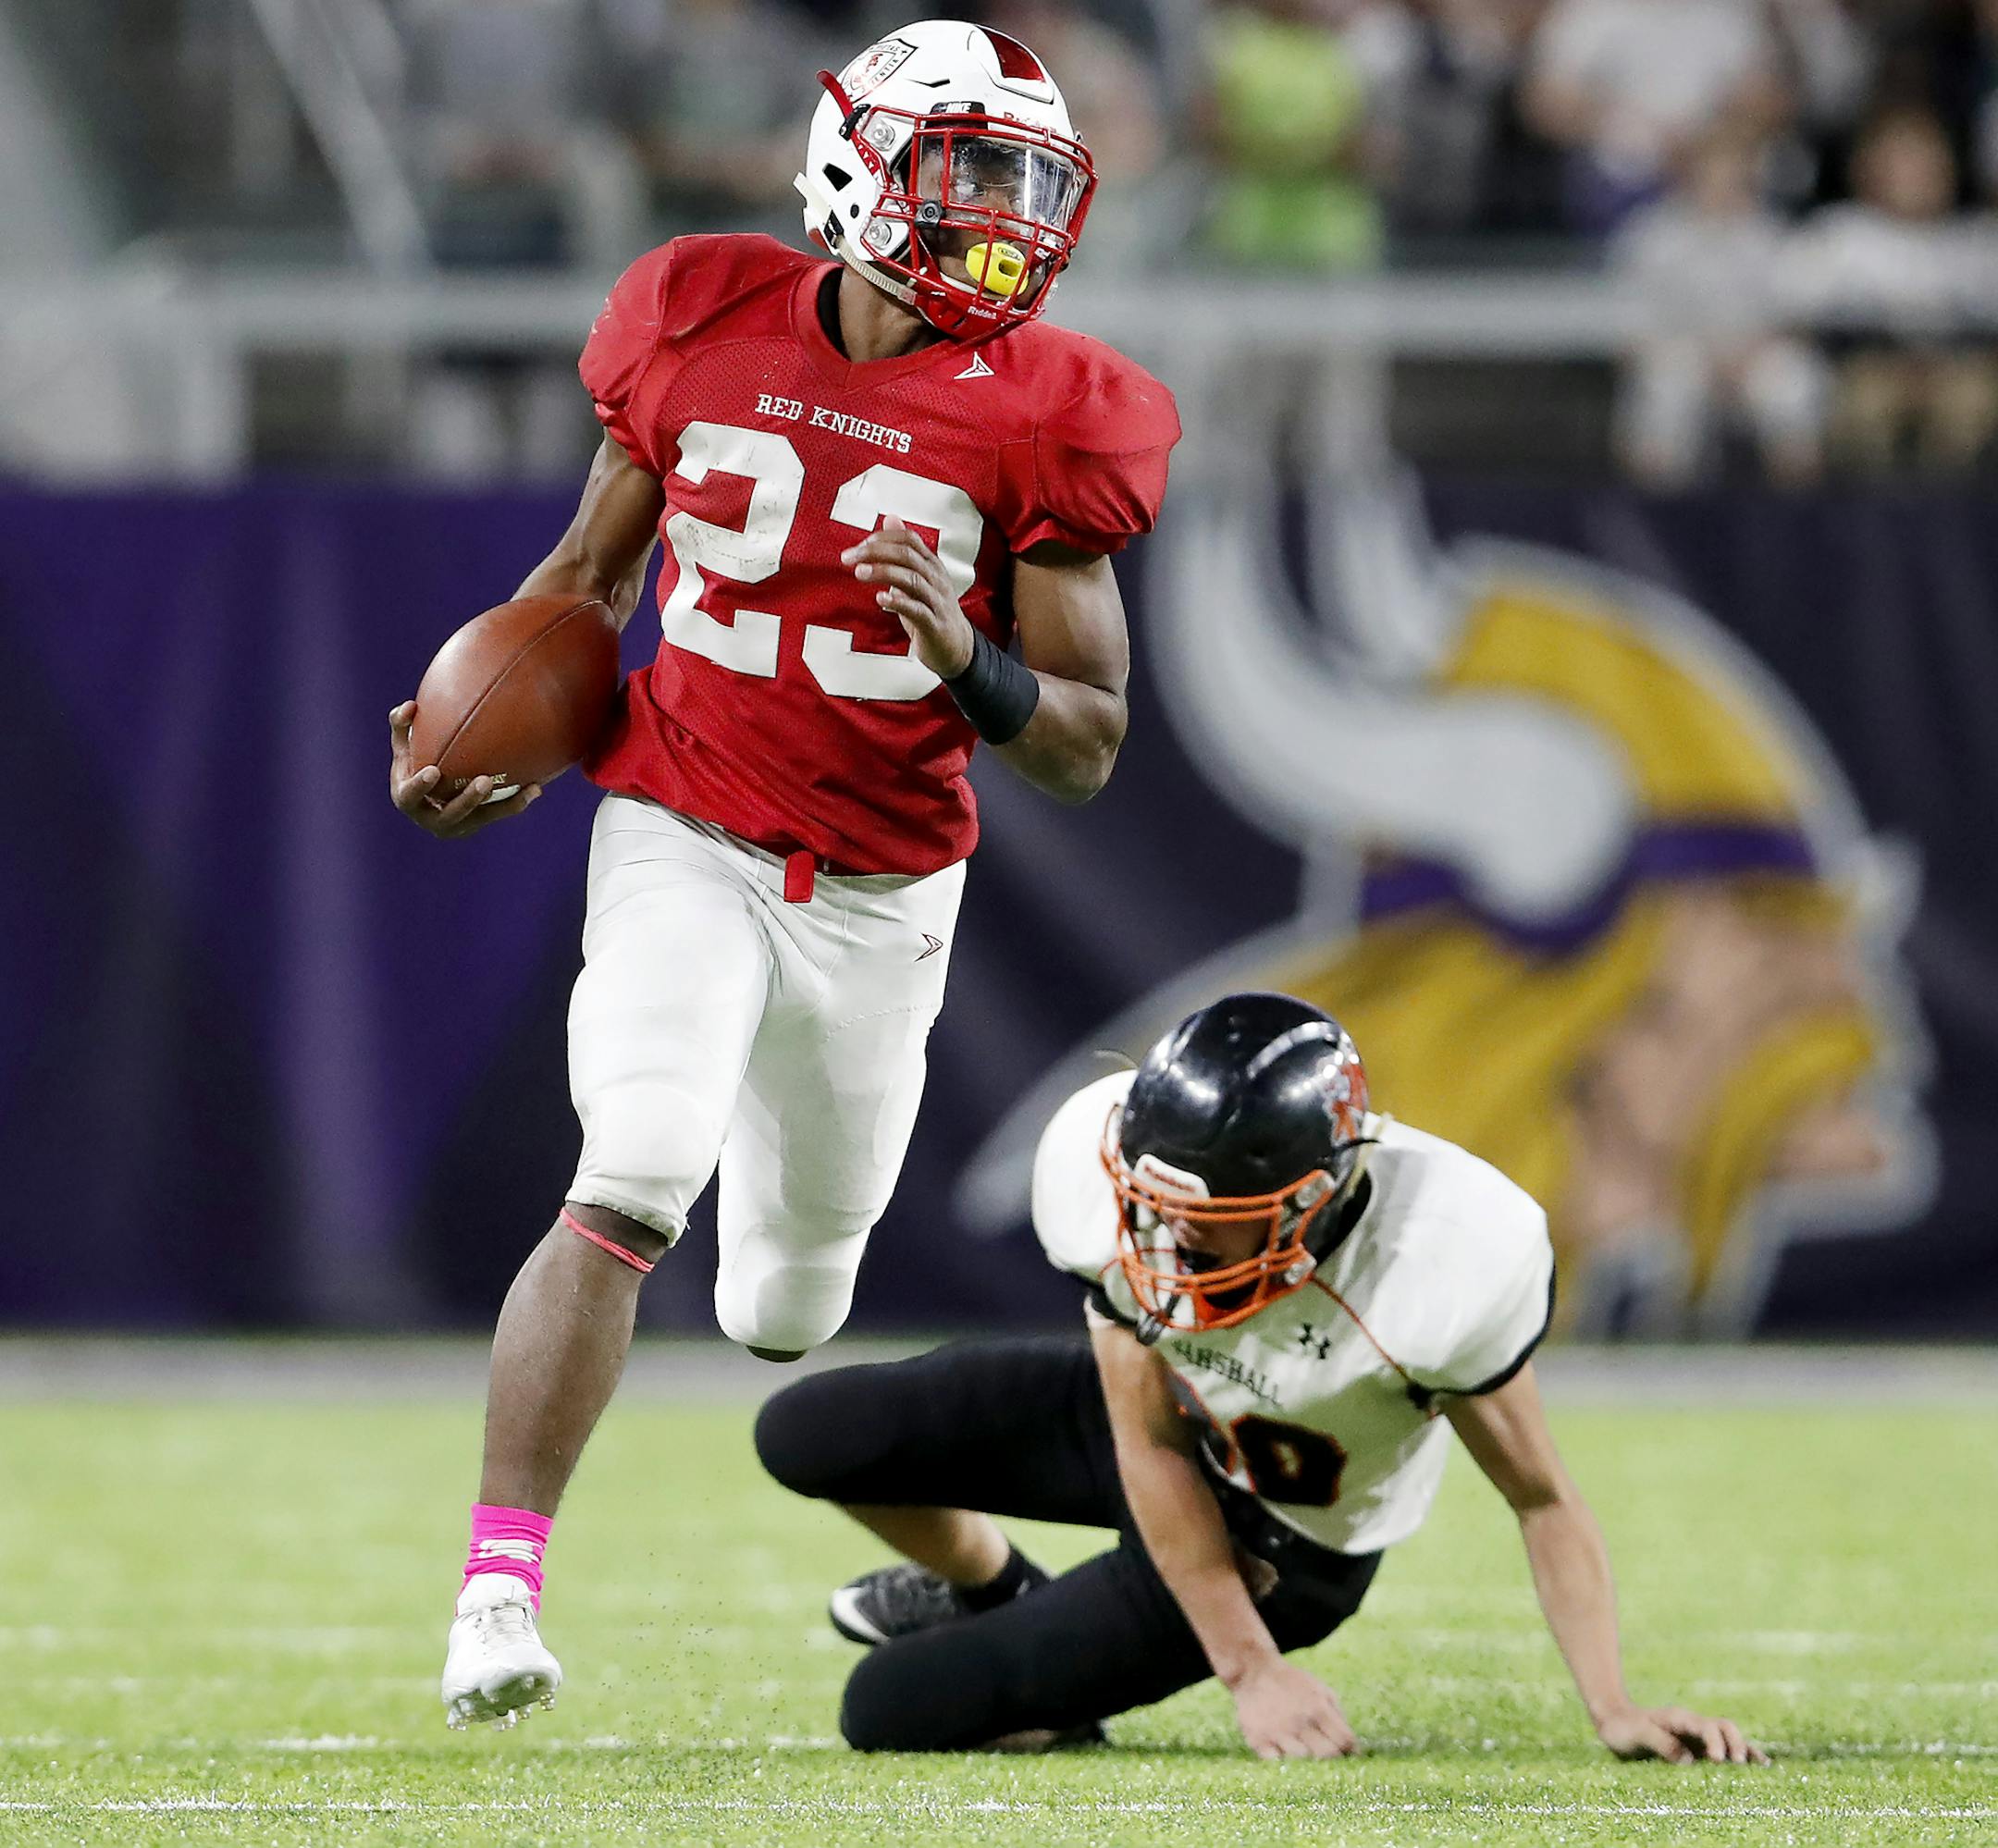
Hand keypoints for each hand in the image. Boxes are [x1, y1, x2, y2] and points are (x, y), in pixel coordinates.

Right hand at [388, 702, 541, 838]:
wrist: (428, 793)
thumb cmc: (414, 760)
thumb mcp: (404, 745)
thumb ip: (401, 724)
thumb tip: (410, 706)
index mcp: (407, 798)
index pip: (409, 795)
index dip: (420, 787)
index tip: (433, 771)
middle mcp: (429, 818)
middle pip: (450, 815)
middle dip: (468, 800)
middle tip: (485, 780)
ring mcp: (454, 825)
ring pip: (480, 819)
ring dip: (503, 805)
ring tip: (526, 788)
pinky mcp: (473, 825)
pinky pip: (497, 815)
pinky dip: (516, 802)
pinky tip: (536, 788)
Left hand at [841, 516, 975, 679]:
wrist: (957, 648)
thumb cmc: (933, 611)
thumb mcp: (917, 576)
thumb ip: (902, 550)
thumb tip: (890, 519)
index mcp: (931, 565)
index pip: (909, 540)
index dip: (883, 538)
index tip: (860, 545)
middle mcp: (936, 579)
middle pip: (907, 555)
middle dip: (876, 552)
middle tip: (851, 557)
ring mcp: (937, 601)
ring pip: (911, 579)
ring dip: (883, 572)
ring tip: (860, 573)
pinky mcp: (934, 624)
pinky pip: (916, 609)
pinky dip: (897, 602)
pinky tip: (880, 599)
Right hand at [1229, 1658, 1358, 1759]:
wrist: (1253, 1671)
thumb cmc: (1293, 1683)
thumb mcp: (1320, 1690)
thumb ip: (1338, 1717)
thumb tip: (1353, 1749)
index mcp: (1317, 1707)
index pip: (1344, 1741)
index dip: (1350, 1750)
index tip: (1347, 1752)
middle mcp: (1299, 1722)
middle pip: (1327, 1755)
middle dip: (1333, 1758)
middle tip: (1328, 1755)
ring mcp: (1277, 1732)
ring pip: (1303, 1762)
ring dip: (1307, 1760)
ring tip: (1304, 1751)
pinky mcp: (1258, 1740)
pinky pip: (1277, 1763)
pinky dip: (1283, 1760)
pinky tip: (1283, 1751)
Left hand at [1596, 1702, 1766, 1764]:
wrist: (1614, 1721)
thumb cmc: (1623, 1728)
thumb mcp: (1636, 1733)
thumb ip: (1660, 1743)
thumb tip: (1688, 1760)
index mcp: (1679, 1719)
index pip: (1706, 1726)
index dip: (1716, 1742)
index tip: (1719, 1761)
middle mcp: (1693, 1725)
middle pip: (1724, 1728)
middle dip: (1736, 1744)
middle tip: (1741, 1765)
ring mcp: (1696, 1737)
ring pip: (1729, 1738)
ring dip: (1745, 1750)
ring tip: (1763, 1767)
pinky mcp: (1696, 1749)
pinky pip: (1722, 1751)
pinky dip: (1739, 1757)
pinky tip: (1755, 1767)